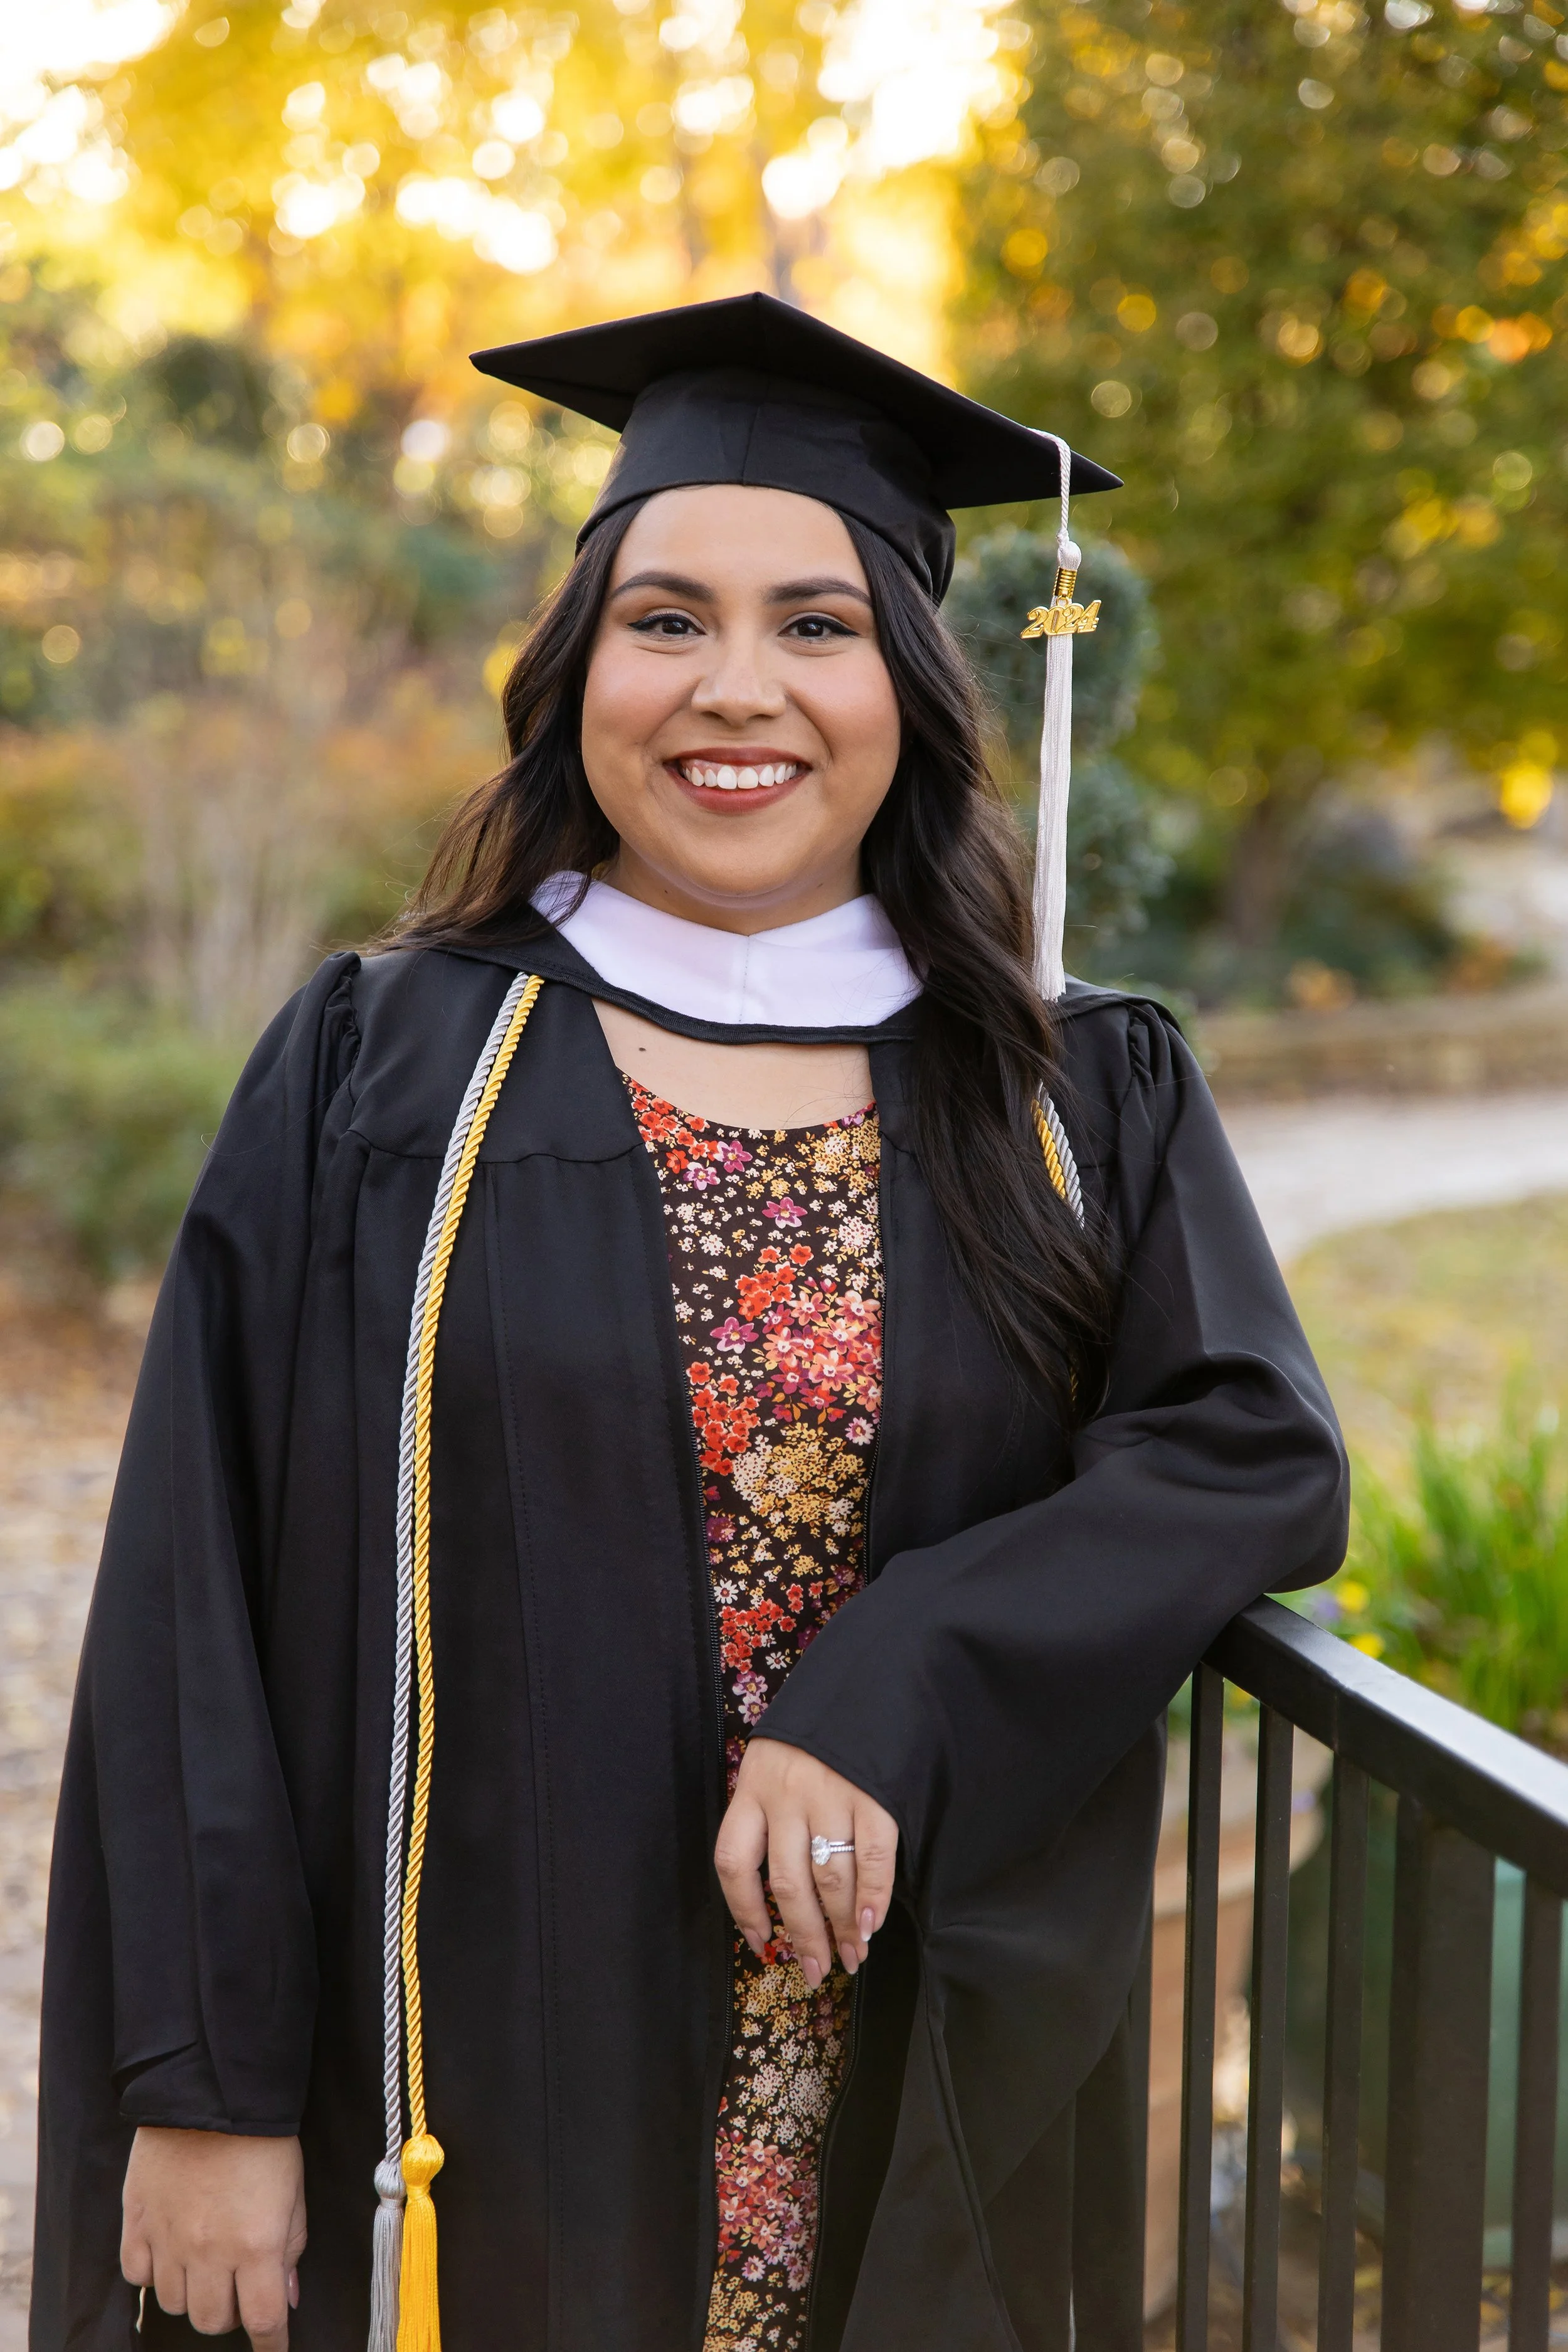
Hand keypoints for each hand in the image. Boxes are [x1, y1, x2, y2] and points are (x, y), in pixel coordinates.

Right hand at [122, 2127, 305, 2347]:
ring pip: (175, 2304)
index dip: (271, 2343)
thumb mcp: (294, 2191)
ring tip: (205, 2264)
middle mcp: (209, 2251)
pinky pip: (138, 2275)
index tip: (274, 2348)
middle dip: (230, 2313)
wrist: (211, 2089)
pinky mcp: (138, 2221)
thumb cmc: (263, 2138)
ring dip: (193, 2293)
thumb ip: (292, 2248)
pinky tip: (170, 2252)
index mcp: (256, 2244)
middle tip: (238, 2287)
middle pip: (212, 2321)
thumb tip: (287, 2297)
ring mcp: (169, 2239)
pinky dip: (154, 2273)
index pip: (262, 2319)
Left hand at [715, 1737, 897, 1986]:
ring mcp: (831, 1794)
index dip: (744, 1911)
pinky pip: (872, 1858)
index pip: (733, 1863)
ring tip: (851, 1955)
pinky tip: (872, 1925)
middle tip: (817, 1971)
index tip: (761, 1944)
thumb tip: (781, 1891)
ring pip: (830, 1880)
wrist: (865, 1677)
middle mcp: (786, 1795)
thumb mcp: (773, 1762)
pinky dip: (874, 1898)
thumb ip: (769, 1813)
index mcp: (752, 1787)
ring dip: (843, 1927)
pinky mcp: (874, 1793)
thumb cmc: (815, 1732)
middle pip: (788, 1885)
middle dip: (805, 1936)